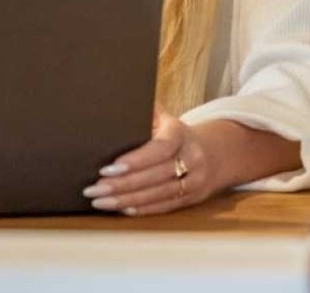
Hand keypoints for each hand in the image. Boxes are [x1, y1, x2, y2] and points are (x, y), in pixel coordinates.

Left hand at [81, 108, 212, 215]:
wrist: (214, 152)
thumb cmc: (174, 131)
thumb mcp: (162, 115)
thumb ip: (141, 109)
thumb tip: (113, 100)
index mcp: (179, 133)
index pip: (158, 150)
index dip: (134, 161)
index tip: (107, 168)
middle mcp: (191, 158)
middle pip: (155, 177)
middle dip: (121, 185)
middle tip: (94, 189)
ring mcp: (194, 181)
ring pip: (158, 195)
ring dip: (126, 201)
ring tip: (100, 201)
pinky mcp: (192, 198)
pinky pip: (165, 206)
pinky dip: (142, 209)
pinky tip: (122, 209)